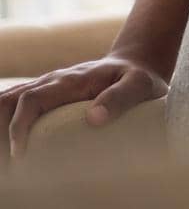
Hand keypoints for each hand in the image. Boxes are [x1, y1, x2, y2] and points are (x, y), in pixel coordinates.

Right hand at [1, 54, 167, 160]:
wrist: (135, 62)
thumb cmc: (138, 77)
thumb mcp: (140, 85)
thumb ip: (121, 97)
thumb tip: (94, 119)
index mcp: (71, 80)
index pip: (32, 99)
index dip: (19, 125)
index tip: (20, 153)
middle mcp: (52, 81)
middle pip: (8, 100)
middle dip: (1, 130)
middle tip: (12, 160)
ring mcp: (46, 86)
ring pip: (7, 101)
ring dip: (0, 126)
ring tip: (10, 157)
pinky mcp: (45, 95)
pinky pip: (14, 104)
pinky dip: (5, 122)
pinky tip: (11, 144)